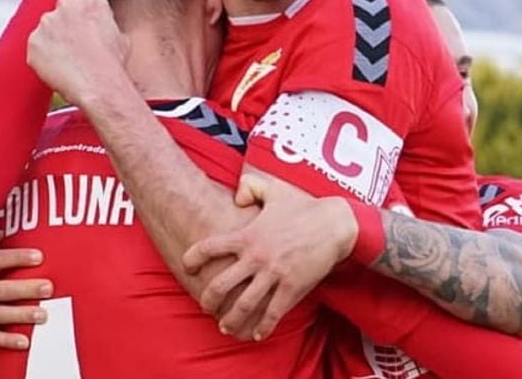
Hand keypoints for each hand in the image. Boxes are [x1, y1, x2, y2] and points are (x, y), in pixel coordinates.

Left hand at [28, 0, 130, 106]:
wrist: (98, 84)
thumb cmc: (112, 64)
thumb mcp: (121, 37)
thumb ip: (106, 26)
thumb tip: (104, 32)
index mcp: (91, 0)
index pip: (83, 2)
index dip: (84, 19)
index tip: (86, 33)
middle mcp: (66, 4)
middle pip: (62, 11)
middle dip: (66, 26)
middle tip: (75, 47)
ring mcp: (47, 22)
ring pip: (46, 29)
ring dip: (53, 41)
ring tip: (67, 61)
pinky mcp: (34, 41)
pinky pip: (36, 48)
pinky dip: (43, 58)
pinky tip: (58, 68)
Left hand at [181, 170, 356, 341]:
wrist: (334, 223)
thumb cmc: (303, 206)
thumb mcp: (273, 189)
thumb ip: (249, 187)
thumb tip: (236, 197)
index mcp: (247, 235)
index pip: (209, 247)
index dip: (192, 257)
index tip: (187, 266)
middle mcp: (256, 257)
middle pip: (220, 285)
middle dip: (208, 299)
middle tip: (205, 306)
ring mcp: (274, 274)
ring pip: (243, 305)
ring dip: (231, 320)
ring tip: (225, 327)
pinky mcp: (292, 288)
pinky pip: (272, 313)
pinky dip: (262, 327)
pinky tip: (257, 335)